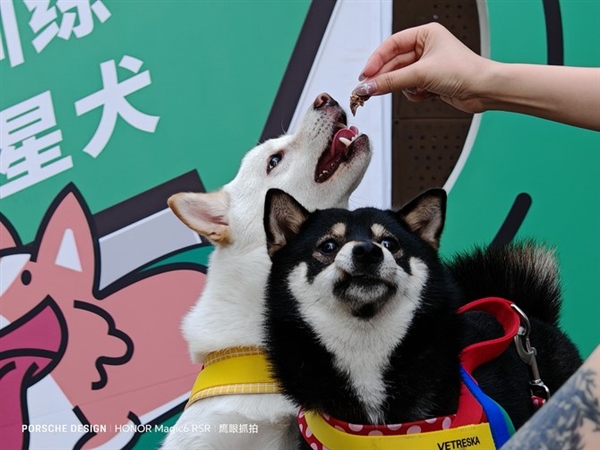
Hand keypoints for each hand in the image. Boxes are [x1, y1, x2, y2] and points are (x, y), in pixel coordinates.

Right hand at [353, 22, 491, 113]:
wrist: (484, 90)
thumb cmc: (465, 71)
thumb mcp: (421, 74)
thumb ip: (391, 81)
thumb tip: (369, 86)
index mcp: (425, 34)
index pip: (391, 45)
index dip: (376, 60)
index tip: (365, 75)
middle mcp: (426, 48)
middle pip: (394, 64)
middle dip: (385, 78)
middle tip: (369, 89)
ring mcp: (427, 66)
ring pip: (400, 78)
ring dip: (404, 87)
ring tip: (413, 90)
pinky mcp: (430, 82)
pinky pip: (410, 89)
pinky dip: (414, 94)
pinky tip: (426, 94)